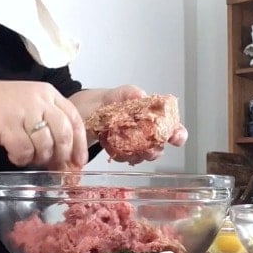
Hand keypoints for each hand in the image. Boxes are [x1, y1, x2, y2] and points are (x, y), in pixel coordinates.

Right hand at [0, 80, 87, 169]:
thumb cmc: (1, 106)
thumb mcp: (30, 103)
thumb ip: (50, 121)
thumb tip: (68, 155)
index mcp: (48, 93)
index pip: (74, 118)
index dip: (80, 143)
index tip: (79, 161)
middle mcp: (39, 100)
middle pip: (63, 133)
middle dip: (62, 155)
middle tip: (55, 166)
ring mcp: (23, 111)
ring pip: (45, 145)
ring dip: (39, 158)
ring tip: (28, 157)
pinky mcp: (7, 125)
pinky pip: (24, 151)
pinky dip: (21, 158)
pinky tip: (13, 155)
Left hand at [70, 85, 187, 163]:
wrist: (76, 114)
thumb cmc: (95, 102)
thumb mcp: (110, 94)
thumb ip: (127, 93)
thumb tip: (141, 95)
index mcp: (146, 112)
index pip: (170, 123)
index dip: (177, 132)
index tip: (176, 137)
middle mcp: (143, 129)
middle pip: (160, 144)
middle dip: (155, 149)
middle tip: (146, 149)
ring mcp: (132, 142)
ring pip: (145, 154)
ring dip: (138, 155)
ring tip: (124, 149)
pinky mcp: (120, 151)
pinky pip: (129, 159)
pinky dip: (124, 158)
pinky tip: (115, 152)